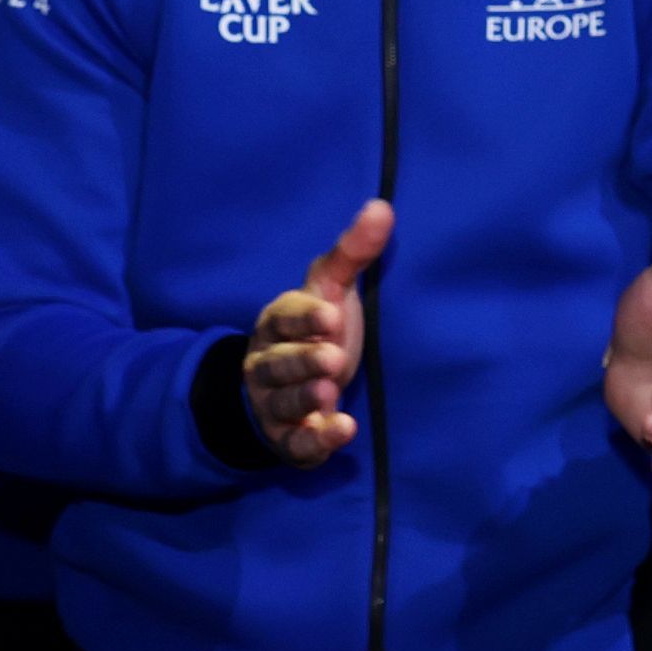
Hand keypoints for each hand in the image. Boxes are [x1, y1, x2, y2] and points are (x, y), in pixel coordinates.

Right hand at [244, 199, 392, 463]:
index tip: (331, 313)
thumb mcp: (331, 293)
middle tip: (333, 358)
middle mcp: (268, 364)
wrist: (286, 391)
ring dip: (305, 397)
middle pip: (280, 363)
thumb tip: (383, 206)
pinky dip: (316, 440)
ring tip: (328, 393)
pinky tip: (342, 431)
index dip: (304, 316)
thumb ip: (351, 255)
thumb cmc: (316, 333)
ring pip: (284, 401)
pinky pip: (296, 443)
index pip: (285, 317)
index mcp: (277, 324)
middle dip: (303, 360)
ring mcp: (275, 404)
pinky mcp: (288, 439)